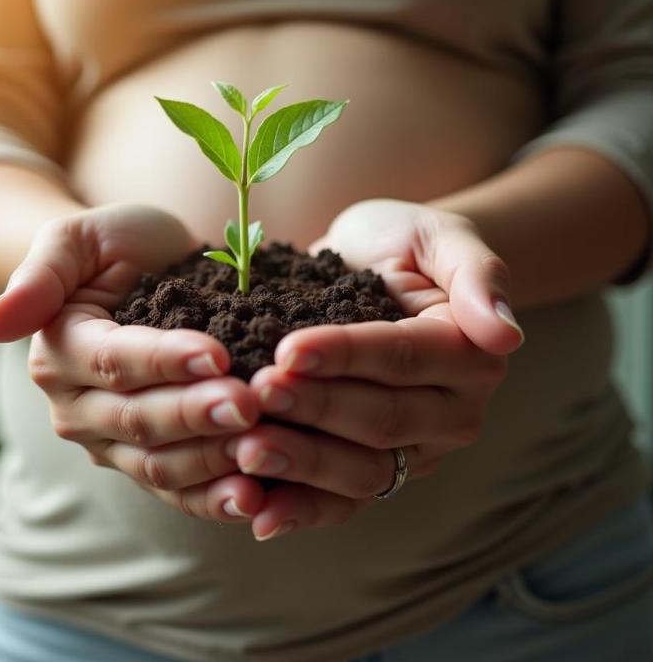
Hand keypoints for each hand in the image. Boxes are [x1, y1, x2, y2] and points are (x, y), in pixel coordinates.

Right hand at [0, 204, 267, 522]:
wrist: (146, 268)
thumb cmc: (117, 245)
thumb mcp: (79, 239)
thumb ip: (40, 274)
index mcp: (61, 352)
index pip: (114, 362)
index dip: (164, 360)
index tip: (216, 353)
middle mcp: (78, 407)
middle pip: (138, 419)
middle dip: (196, 414)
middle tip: (250, 405)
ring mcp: (112, 442)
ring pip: (159, 463)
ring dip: (211, 460)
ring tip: (263, 449)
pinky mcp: (148, 461)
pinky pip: (177, 489)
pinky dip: (213, 498)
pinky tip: (253, 500)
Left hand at [227, 199, 523, 539]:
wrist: (370, 264)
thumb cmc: (402, 243)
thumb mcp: (438, 237)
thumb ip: (478, 275)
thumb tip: (506, 335)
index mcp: (469, 356)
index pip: (403, 358)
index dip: (346, 356)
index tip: (289, 350)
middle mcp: (451, 412)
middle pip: (380, 419)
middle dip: (315, 409)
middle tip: (256, 395)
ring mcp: (416, 450)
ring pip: (363, 469)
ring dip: (302, 463)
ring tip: (246, 450)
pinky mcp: (379, 470)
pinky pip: (345, 500)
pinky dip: (303, 509)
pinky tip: (259, 515)